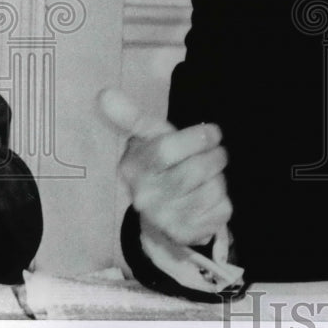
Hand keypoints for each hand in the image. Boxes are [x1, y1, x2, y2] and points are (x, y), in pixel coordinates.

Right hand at [97, 88, 231, 246]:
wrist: (160, 215)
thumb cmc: (159, 166)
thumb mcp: (148, 139)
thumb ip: (131, 117)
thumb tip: (104, 94)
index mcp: (134, 170)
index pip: (167, 150)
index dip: (198, 137)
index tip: (212, 133)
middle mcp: (147, 198)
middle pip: (198, 168)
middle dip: (215, 156)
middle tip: (212, 154)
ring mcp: (167, 220)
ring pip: (214, 188)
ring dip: (219, 178)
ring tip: (206, 178)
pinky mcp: (189, 234)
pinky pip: (223, 209)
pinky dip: (223, 200)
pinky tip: (208, 199)